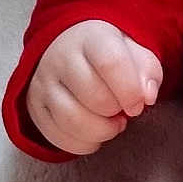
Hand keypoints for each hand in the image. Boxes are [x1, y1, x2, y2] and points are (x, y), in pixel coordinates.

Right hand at [27, 20, 162, 154]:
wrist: (69, 50)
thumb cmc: (110, 56)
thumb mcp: (136, 53)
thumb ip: (148, 72)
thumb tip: (147, 97)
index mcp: (92, 37)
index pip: (111, 63)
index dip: (130, 91)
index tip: (138, 105)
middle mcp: (60, 57)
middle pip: (94, 97)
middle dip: (117, 112)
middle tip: (123, 110)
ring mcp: (43, 83)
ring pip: (72, 121)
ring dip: (101, 132)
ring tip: (112, 124)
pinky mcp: (34, 106)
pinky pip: (57, 137)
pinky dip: (83, 144)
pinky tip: (95, 134)